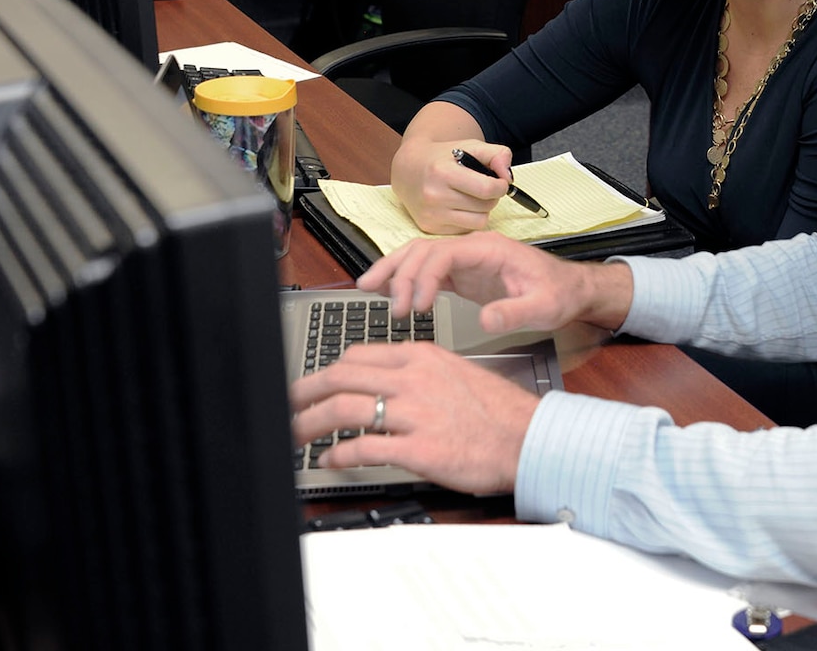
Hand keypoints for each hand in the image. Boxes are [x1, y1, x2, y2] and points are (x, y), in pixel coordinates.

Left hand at [290, 341, 537, 495]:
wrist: (528, 438)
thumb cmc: (498, 413)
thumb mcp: (456, 375)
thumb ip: (418, 375)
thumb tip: (384, 387)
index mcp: (422, 357)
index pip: (358, 356)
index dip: (327, 372)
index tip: (314, 385)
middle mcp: (414, 380)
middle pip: (340, 377)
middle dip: (304, 392)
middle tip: (287, 405)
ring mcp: (414, 413)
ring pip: (343, 409)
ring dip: (309, 423)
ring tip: (295, 436)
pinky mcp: (418, 447)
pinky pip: (364, 447)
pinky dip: (338, 454)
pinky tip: (330, 460)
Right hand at [358, 231, 634, 331]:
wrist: (570, 290)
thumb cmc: (559, 294)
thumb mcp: (543, 307)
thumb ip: (515, 312)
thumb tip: (485, 318)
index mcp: (490, 249)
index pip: (444, 253)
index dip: (425, 277)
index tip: (418, 307)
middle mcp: (473, 248)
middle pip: (424, 250)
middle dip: (401, 274)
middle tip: (391, 307)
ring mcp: (466, 259)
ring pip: (419, 256)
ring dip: (394, 271)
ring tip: (368, 290)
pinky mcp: (462, 274)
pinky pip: (426, 271)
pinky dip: (405, 279)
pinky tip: (387, 292)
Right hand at [392, 135, 512, 233]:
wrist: (408, 169)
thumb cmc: (443, 157)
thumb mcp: (470, 146)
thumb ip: (496, 154)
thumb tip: (508, 177)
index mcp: (443, 172)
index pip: (486, 189)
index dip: (500, 186)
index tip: (499, 181)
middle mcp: (434, 195)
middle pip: (486, 206)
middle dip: (491, 196)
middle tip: (482, 187)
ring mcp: (430, 214)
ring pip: (479, 221)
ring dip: (482, 210)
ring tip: (472, 197)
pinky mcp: (429, 227)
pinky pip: (465, 229)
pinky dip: (468, 219)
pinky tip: (459, 206)